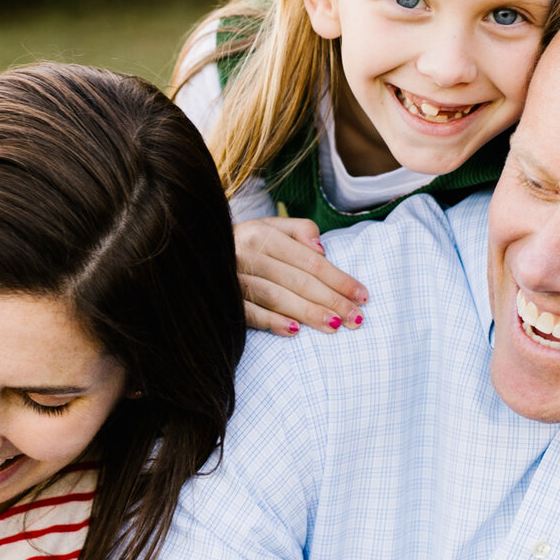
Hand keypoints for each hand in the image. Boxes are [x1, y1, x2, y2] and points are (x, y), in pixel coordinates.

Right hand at [233, 216, 369, 334]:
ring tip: (334, 326)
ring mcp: (232, 277)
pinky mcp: (221, 299)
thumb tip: (322, 250)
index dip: (339, 278)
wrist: (196, 253)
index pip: (310, 260)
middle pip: (298, 280)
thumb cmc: (244, 243)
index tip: (362, 296)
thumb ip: (299, 230)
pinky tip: (294, 331)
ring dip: (307, 312)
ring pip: (276, 296)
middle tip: (356, 319)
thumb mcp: (269, 227)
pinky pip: (248, 312)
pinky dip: (271, 321)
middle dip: (331, 300)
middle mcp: (246, 252)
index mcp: (261, 233)